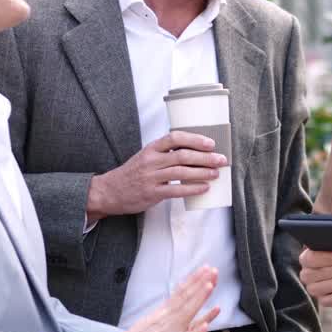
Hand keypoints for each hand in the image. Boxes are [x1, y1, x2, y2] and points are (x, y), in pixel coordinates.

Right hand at [88, 131, 225, 218]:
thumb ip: (165, 153)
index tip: (210, 143)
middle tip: (221, 159)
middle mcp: (151, 161)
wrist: (109, 191)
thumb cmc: (133, 173)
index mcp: (151, 149)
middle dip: (205, 157)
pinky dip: (192, 188)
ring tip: (216, 173)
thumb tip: (195, 151)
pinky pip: (176, 190)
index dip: (194, 139)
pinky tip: (204, 187)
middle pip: (182, 156)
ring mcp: (151, 178)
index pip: (174, 138)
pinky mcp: (152, 193)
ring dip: (202, 172)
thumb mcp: (146, 156)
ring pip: (181, 172)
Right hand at [121, 266, 219, 331]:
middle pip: (187, 297)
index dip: (194, 280)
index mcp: (163, 312)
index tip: (204, 269)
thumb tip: (178, 304)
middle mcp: (168, 319)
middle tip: (212, 270)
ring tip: (209, 285)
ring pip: (188, 313)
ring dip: (199, 298)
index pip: (181, 292)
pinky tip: (206, 326)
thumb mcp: (151, 320)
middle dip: (201, 283)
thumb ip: (167, 313)